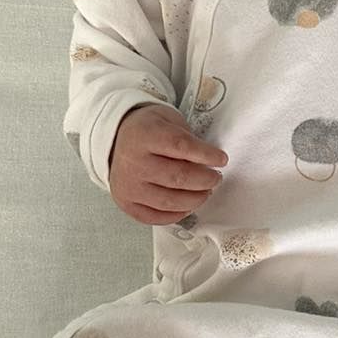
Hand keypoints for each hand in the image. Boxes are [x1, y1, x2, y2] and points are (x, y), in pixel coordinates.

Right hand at [108, 103, 227, 225]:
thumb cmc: (149, 131)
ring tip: (205, 192)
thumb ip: (188, 138)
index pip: (181, 147)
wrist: (116, 139)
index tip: (221, 160)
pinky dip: (177, 214)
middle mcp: (133, 161)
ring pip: (170, 201)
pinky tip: (187, 205)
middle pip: (178, 177)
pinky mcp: (126, 202)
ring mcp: (128, 185)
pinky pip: (155, 217)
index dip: (206, 155)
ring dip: (195, 199)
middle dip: (205, 180)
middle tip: (215, 178)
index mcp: (145, 135)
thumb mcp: (169, 120)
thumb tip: (211, 163)